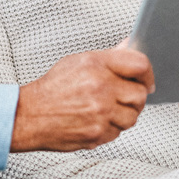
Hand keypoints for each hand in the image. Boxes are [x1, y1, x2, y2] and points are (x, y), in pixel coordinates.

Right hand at [10, 47, 154, 151]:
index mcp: (96, 64)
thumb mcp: (78, 62)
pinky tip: (95, 119)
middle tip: (120, 96)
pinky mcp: (99, 134)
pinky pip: (119, 132)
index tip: (145, 79)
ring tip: (104, 109)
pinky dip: (111, 128)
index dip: (147, 73)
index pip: (140, 64)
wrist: (31, 115)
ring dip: (123, 114)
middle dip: (134, 97)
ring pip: (133, 116)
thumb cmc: (52, 88)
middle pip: (140, 94)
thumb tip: (129, 45)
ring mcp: (100, 112)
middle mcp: (100, 88)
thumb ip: (109, 56)